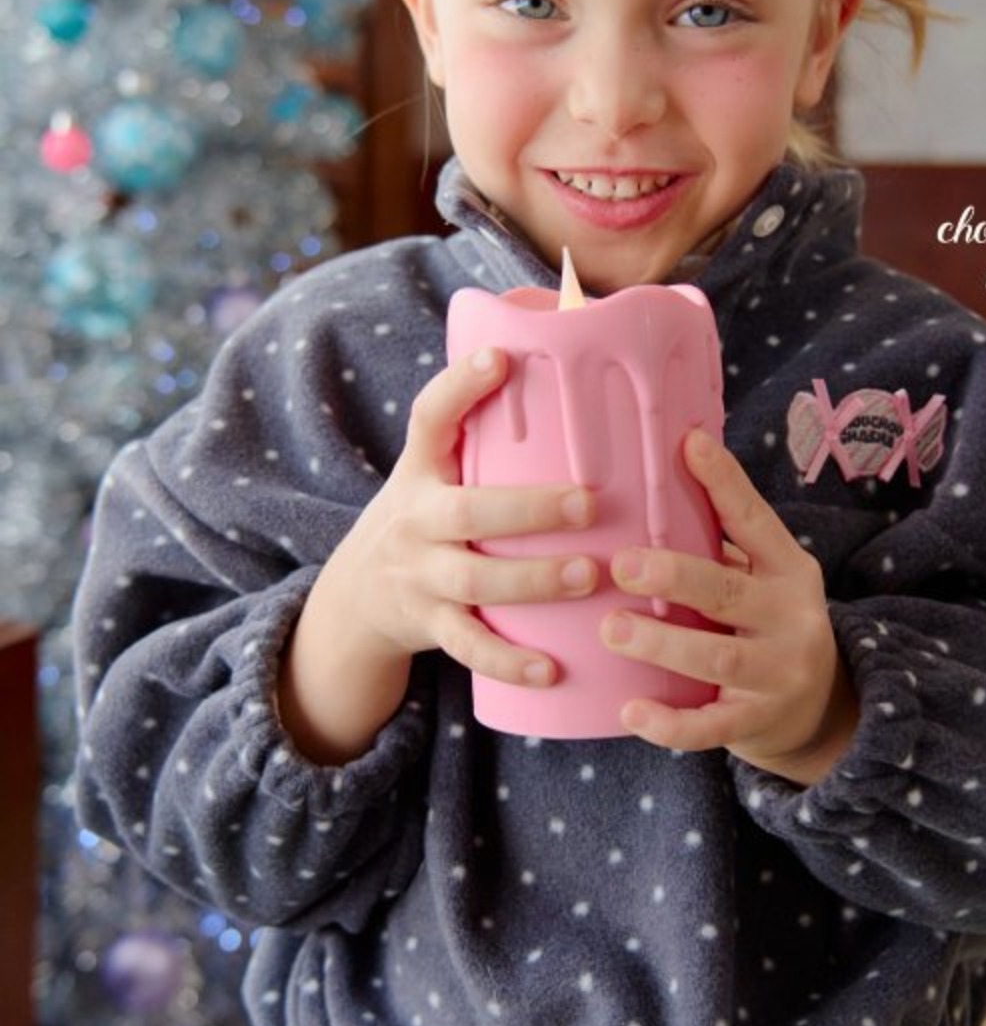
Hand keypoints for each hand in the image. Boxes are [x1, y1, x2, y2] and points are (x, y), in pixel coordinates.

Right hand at [280, 347, 596, 759]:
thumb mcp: (436, 472)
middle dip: (528, 509)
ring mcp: (420, 576)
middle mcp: (414, 520)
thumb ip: (488, 437)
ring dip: (534, 580)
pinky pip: (469, 647)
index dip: (460, 386)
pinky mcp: (429, 626)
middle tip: (589, 502)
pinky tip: (551, 667)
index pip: (428, 418)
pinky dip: (509, 660)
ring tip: (591, 574)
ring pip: (474, 582)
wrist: (354, 599)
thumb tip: (579, 377)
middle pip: (466, 513)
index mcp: (421, 470)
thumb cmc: (427, 518)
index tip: (500, 358)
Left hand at [600, 429, 857, 783]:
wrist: (818, 711)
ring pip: (718, 657)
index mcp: (789, 570)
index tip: (689, 444)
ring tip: (611, 628)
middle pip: (731, 591)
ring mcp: (777, 673)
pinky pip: (711, 727)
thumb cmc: (766, 626)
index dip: (724, 482)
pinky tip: (631, 711)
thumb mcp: (764, 579)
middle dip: (676, 576)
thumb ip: (722, 544)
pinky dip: (670, 724)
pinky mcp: (757, 722)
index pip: (756, 520)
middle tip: (622, 564)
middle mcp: (790, 618)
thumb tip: (652, 478)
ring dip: (662, 643)